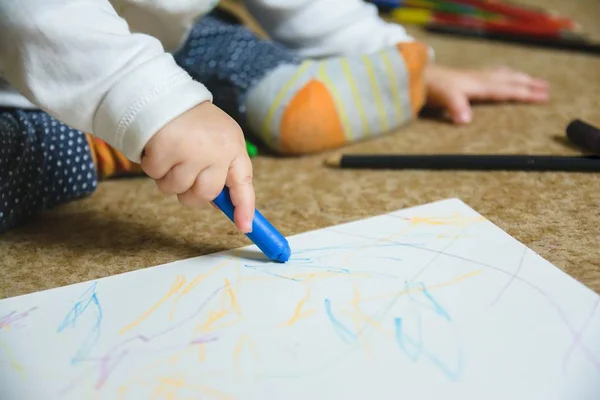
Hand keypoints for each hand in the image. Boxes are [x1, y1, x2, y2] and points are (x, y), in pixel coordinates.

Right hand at [141, 101, 254, 232]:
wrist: (161, 93)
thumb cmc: (191, 123)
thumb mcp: (216, 141)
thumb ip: (221, 169)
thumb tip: (223, 206)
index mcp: (232, 145)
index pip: (242, 182)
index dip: (244, 207)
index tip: (245, 226)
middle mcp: (217, 148)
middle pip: (204, 195)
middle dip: (189, 191)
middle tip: (182, 170)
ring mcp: (192, 148)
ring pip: (176, 189)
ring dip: (167, 177)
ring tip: (170, 152)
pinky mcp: (166, 147)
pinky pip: (155, 175)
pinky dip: (151, 165)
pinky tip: (157, 145)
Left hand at [424, 64, 549, 123]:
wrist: (417, 75)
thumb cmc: (432, 88)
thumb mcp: (445, 98)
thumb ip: (456, 108)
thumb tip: (466, 121)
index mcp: (479, 85)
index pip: (508, 90)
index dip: (526, 94)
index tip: (544, 97)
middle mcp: (480, 79)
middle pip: (510, 80)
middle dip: (529, 84)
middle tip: (547, 88)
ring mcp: (473, 76)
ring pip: (503, 75)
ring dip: (518, 78)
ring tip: (532, 80)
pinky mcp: (466, 76)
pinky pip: (492, 74)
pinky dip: (504, 74)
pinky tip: (502, 76)